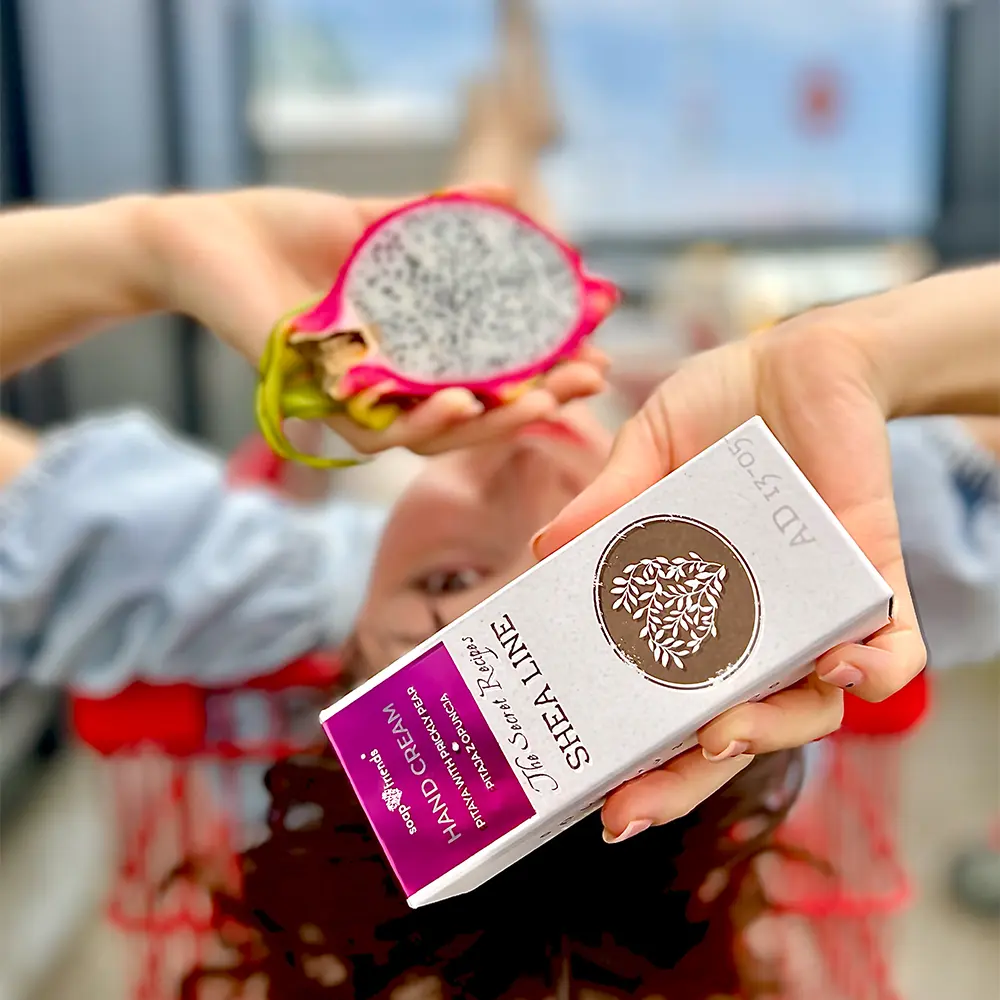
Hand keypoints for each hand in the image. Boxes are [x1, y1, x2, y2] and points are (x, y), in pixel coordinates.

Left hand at [139, 186, 606, 456]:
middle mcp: (394, 386)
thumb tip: (506, 196)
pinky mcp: (320, 403)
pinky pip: (378, 428)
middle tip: (589, 380)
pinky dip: (424, 418)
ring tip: (542, 396)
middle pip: (480, 411)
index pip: (495, 370)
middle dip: (539, 398)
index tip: (599, 347)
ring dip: (495, 421)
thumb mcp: (379, 224)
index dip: (549, 365)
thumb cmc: (291, 233)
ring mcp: (358, 400)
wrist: (209, 237)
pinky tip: (464, 399)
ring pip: (437, 433)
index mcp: (416, 350)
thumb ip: (440, 221)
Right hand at [533, 308, 926, 839]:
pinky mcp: (870, 572)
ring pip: (810, 708)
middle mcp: (756, 624)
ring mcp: (814, 607)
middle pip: (732, 728)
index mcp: (696, 607)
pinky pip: (890, 648)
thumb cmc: (723, 407)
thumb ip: (608, 503)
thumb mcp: (647, 451)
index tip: (598, 797)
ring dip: (770, 732)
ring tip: (721, 732)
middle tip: (633, 803)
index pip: (670, 702)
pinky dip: (874, 670)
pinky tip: (838, 664)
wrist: (803, 358)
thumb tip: (545, 550)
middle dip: (686, 778)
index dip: (642, 758)